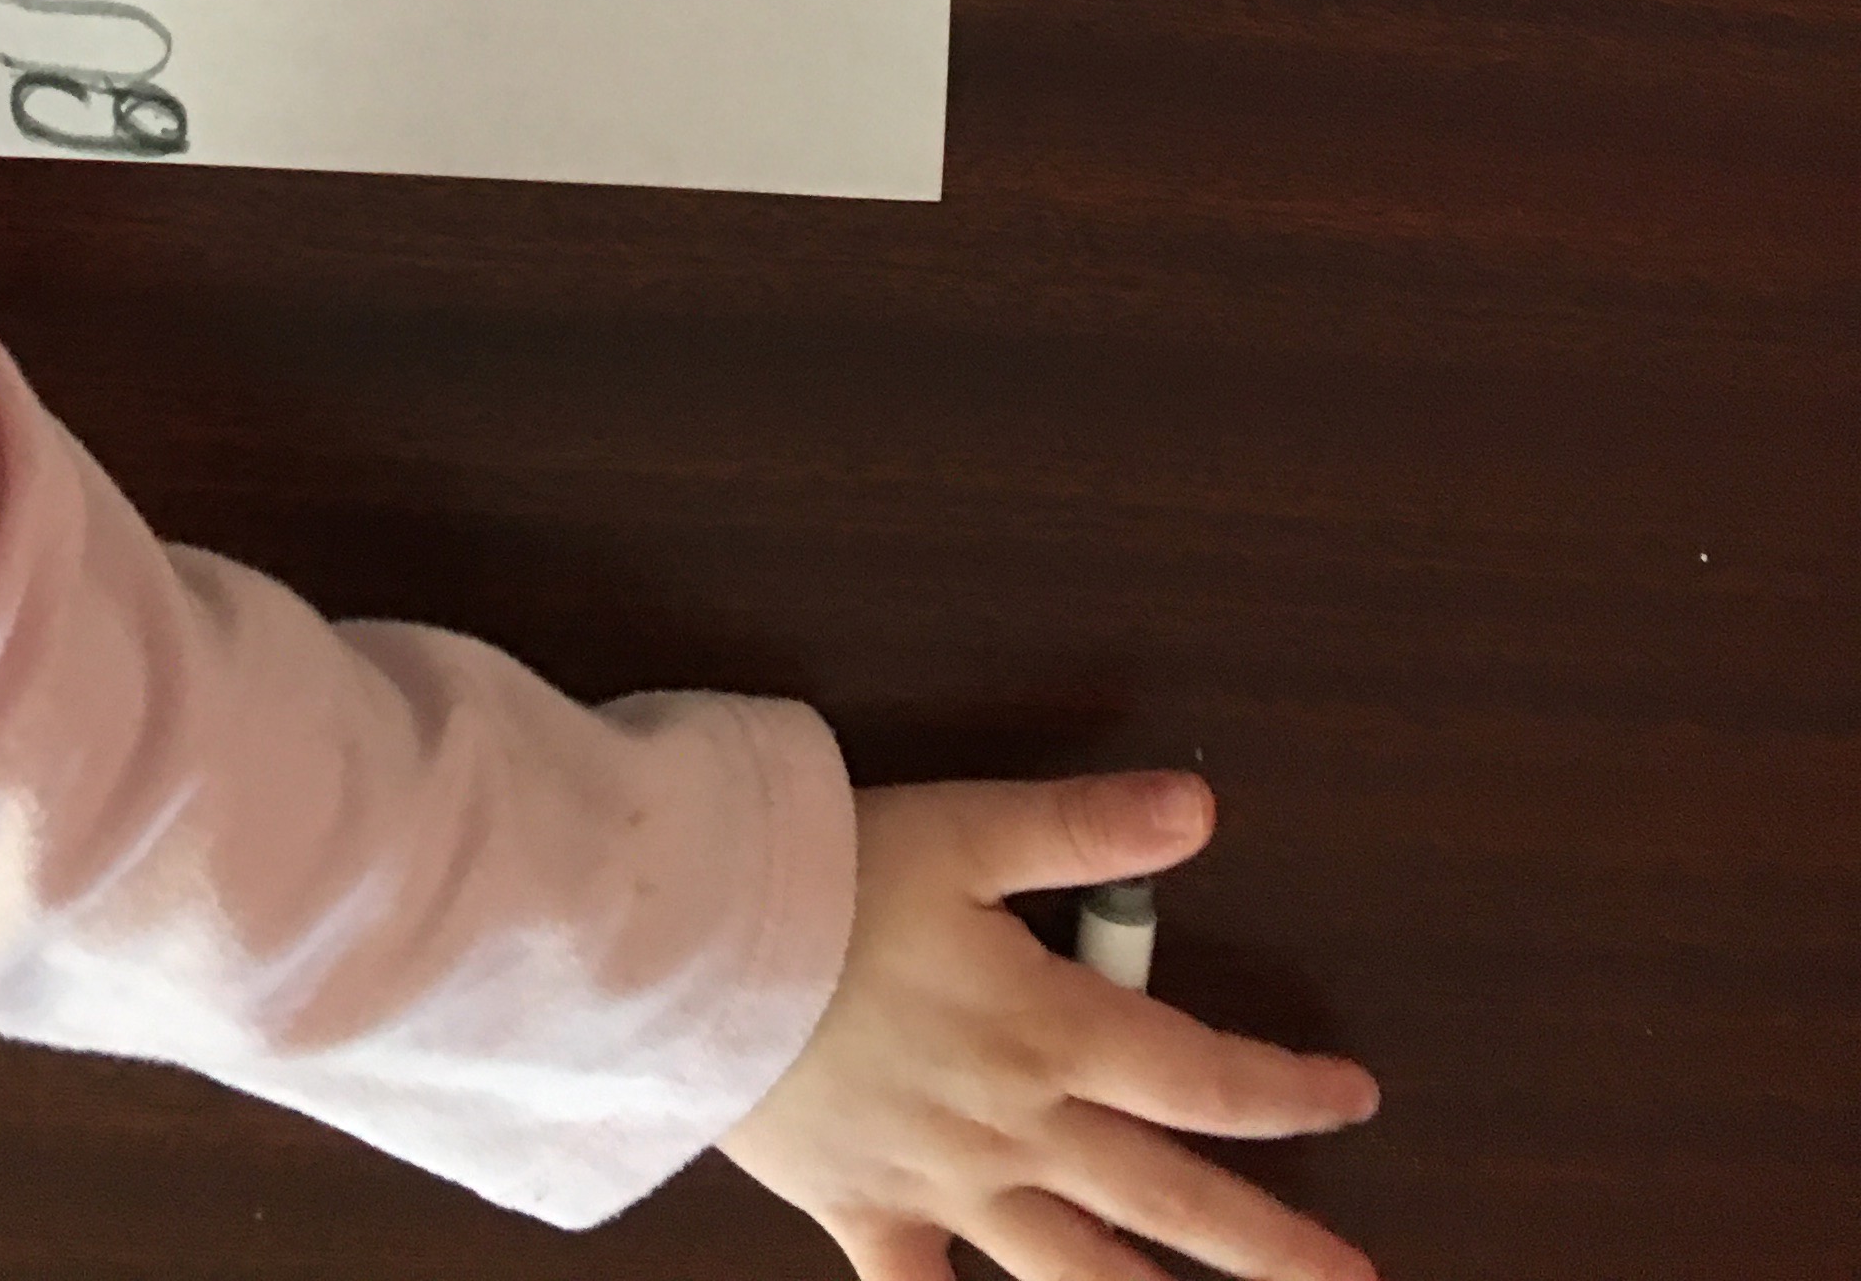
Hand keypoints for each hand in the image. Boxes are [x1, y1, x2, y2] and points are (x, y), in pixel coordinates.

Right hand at [718, 772, 1381, 1280]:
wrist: (694, 949)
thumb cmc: (828, 880)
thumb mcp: (966, 828)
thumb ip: (1087, 828)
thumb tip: (1201, 811)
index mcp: (1051, 1030)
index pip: (1204, 1078)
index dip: (1288, 1093)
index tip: (1352, 1099)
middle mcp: (1017, 1128)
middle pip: (1169, 1200)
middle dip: (1270, 1246)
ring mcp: (944, 1187)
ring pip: (1076, 1275)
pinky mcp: (865, 1213)